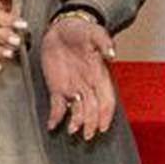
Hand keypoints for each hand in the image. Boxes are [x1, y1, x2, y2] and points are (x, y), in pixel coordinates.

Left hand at [37, 11, 119, 138]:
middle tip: (87, 135)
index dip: (106, 113)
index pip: (106, 98)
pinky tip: (53, 126)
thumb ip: (103, 42)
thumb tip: (112, 54)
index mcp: (99, 74)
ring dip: (76, 122)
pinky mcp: (57, 88)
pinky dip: (55, 117)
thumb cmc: (81, 30)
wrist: (61, 28)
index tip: (103, 125)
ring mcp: (72, 87)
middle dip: (91, 123)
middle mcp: (87, 85)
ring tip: (71, 131)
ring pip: (77, 110)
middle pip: (92, 108)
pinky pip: (57, 106)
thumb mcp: (93, 32)